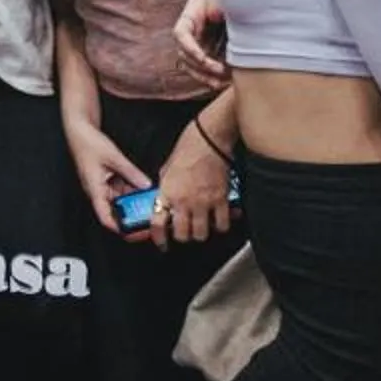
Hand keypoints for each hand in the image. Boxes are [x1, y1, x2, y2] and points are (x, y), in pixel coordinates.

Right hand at [65, 120, 153, 236]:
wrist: (79, 130)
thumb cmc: (87, 143)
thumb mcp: (113, 157)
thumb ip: (131, 172)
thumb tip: (145, 184)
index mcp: (95, 191)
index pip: (106, 219)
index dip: (121, 228)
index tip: (136, 232)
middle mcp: (98, 192)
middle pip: (116, 212)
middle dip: (132, 215)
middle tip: (148, 217)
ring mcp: (103, 185)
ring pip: (120, 200)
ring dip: (133, 201)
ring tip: (149, 202)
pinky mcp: (107, 178)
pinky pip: (121, 188)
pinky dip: (131, 189)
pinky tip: (143, 187)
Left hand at [149, 122, 235, 247]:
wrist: (209, 136)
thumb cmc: (188, 145)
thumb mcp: (167, 167)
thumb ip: (166, 187)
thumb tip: (166, 199)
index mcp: (167, 191)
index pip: (158, 223)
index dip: (159, 238)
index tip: (162, 243)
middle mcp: (184, 200)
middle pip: (183, 235)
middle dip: (184, 236)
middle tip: (186, 231)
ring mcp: (203, 202)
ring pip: (202, 234)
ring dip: (201, 233)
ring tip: (202, 226)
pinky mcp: (221, 199)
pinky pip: (222, 224)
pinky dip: (221, 226)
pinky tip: (219, 220)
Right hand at [173, 0, 230, 91]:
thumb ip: (227, 9)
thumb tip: (224, 22)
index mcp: (194, 11)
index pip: (181, 32)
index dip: (190, 47)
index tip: (203, 59)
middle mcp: (192, 27)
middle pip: (184, 53)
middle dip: (201, 65)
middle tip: (221, 71)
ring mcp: (199, 39)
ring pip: (191, 64)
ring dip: (204, 75)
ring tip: (222, 82)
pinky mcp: (208, 50)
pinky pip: (202, 68)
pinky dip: (210, 77)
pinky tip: (224, 82)